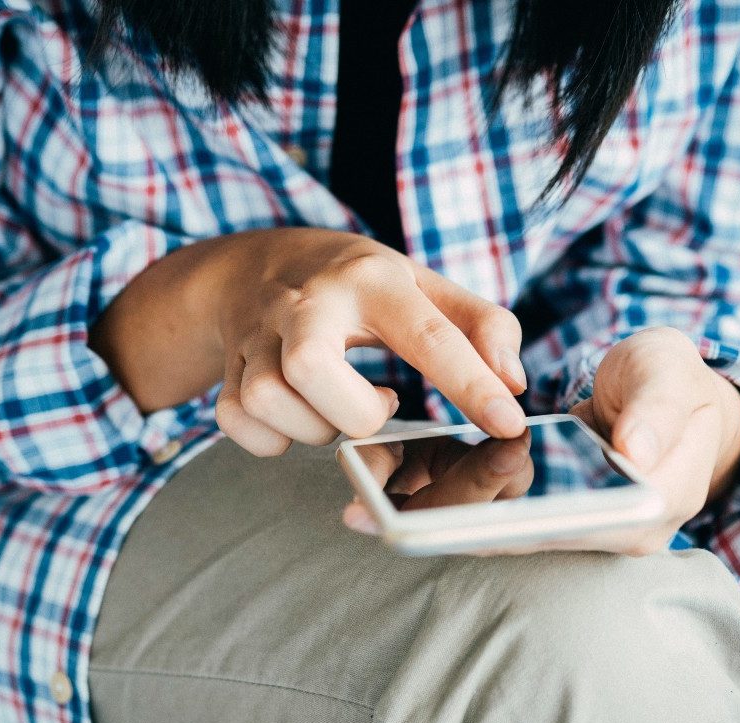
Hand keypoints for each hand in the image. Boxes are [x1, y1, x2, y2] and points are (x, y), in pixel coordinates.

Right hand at [91, 228, 527, 455]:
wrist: (254, 267)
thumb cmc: (354, 284)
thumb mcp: (422, 285)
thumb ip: (480, 325)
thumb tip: (512, 383)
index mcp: (370, 279)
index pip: (427, 334)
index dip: (472, 385)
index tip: (508, 423)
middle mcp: (306, 302)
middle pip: (311, 370)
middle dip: (354, 413)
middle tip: (378, 405)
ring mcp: (256, 335)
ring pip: (267, 400)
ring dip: (313, 428)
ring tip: (339, 408)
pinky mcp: (228, 369)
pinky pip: (237, 422)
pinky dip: (272, 439)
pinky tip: (299, 418)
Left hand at [341, 327, 739, 556]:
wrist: (667, 391)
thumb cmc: (674, 382)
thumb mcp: (671, 378)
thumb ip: (658, 411)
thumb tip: (634, 450)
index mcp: (639, 511)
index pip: (552, 528)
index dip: (487, 525)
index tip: (423, 522)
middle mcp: (599, 531)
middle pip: (508, 535)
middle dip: (438, 523)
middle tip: (368, 512)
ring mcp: (568, 521)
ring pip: (489, 525)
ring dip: (429, 513)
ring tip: (363, 500)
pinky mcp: (543, 504)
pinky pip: (486, 506)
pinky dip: (443, 492)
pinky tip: (394, 479)